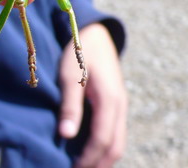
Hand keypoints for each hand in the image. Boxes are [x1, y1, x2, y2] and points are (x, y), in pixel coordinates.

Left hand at [58, 23, 127, 167]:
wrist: (95, 33)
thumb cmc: (78, 51)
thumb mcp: (69, 75)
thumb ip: (70, 105)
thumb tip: (66, 134)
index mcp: (110, 99)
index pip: (102, 139)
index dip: (88, 158)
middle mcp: (120, 106)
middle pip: (115, 146)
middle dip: (98, 163)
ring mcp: (121, 105)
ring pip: (119, 141)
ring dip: (103, 158)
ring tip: (83, 166)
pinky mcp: (117, 103)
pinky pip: (116, 132)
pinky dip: (106, 146)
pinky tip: (89, 150)